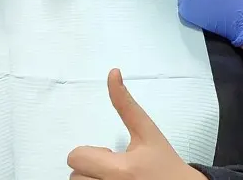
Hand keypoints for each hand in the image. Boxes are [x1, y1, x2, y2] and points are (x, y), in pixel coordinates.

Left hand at [67, 69, 202, 179]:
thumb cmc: (166, 164)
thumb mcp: (147, 131)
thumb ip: (125, 104)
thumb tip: (112, 73)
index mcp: (120, 170)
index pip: (77, 157)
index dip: (91, 153)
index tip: (111, 155)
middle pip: (76, 175)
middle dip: (91, 167)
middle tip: (115, 168)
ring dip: (92, 179)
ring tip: (116, 177)